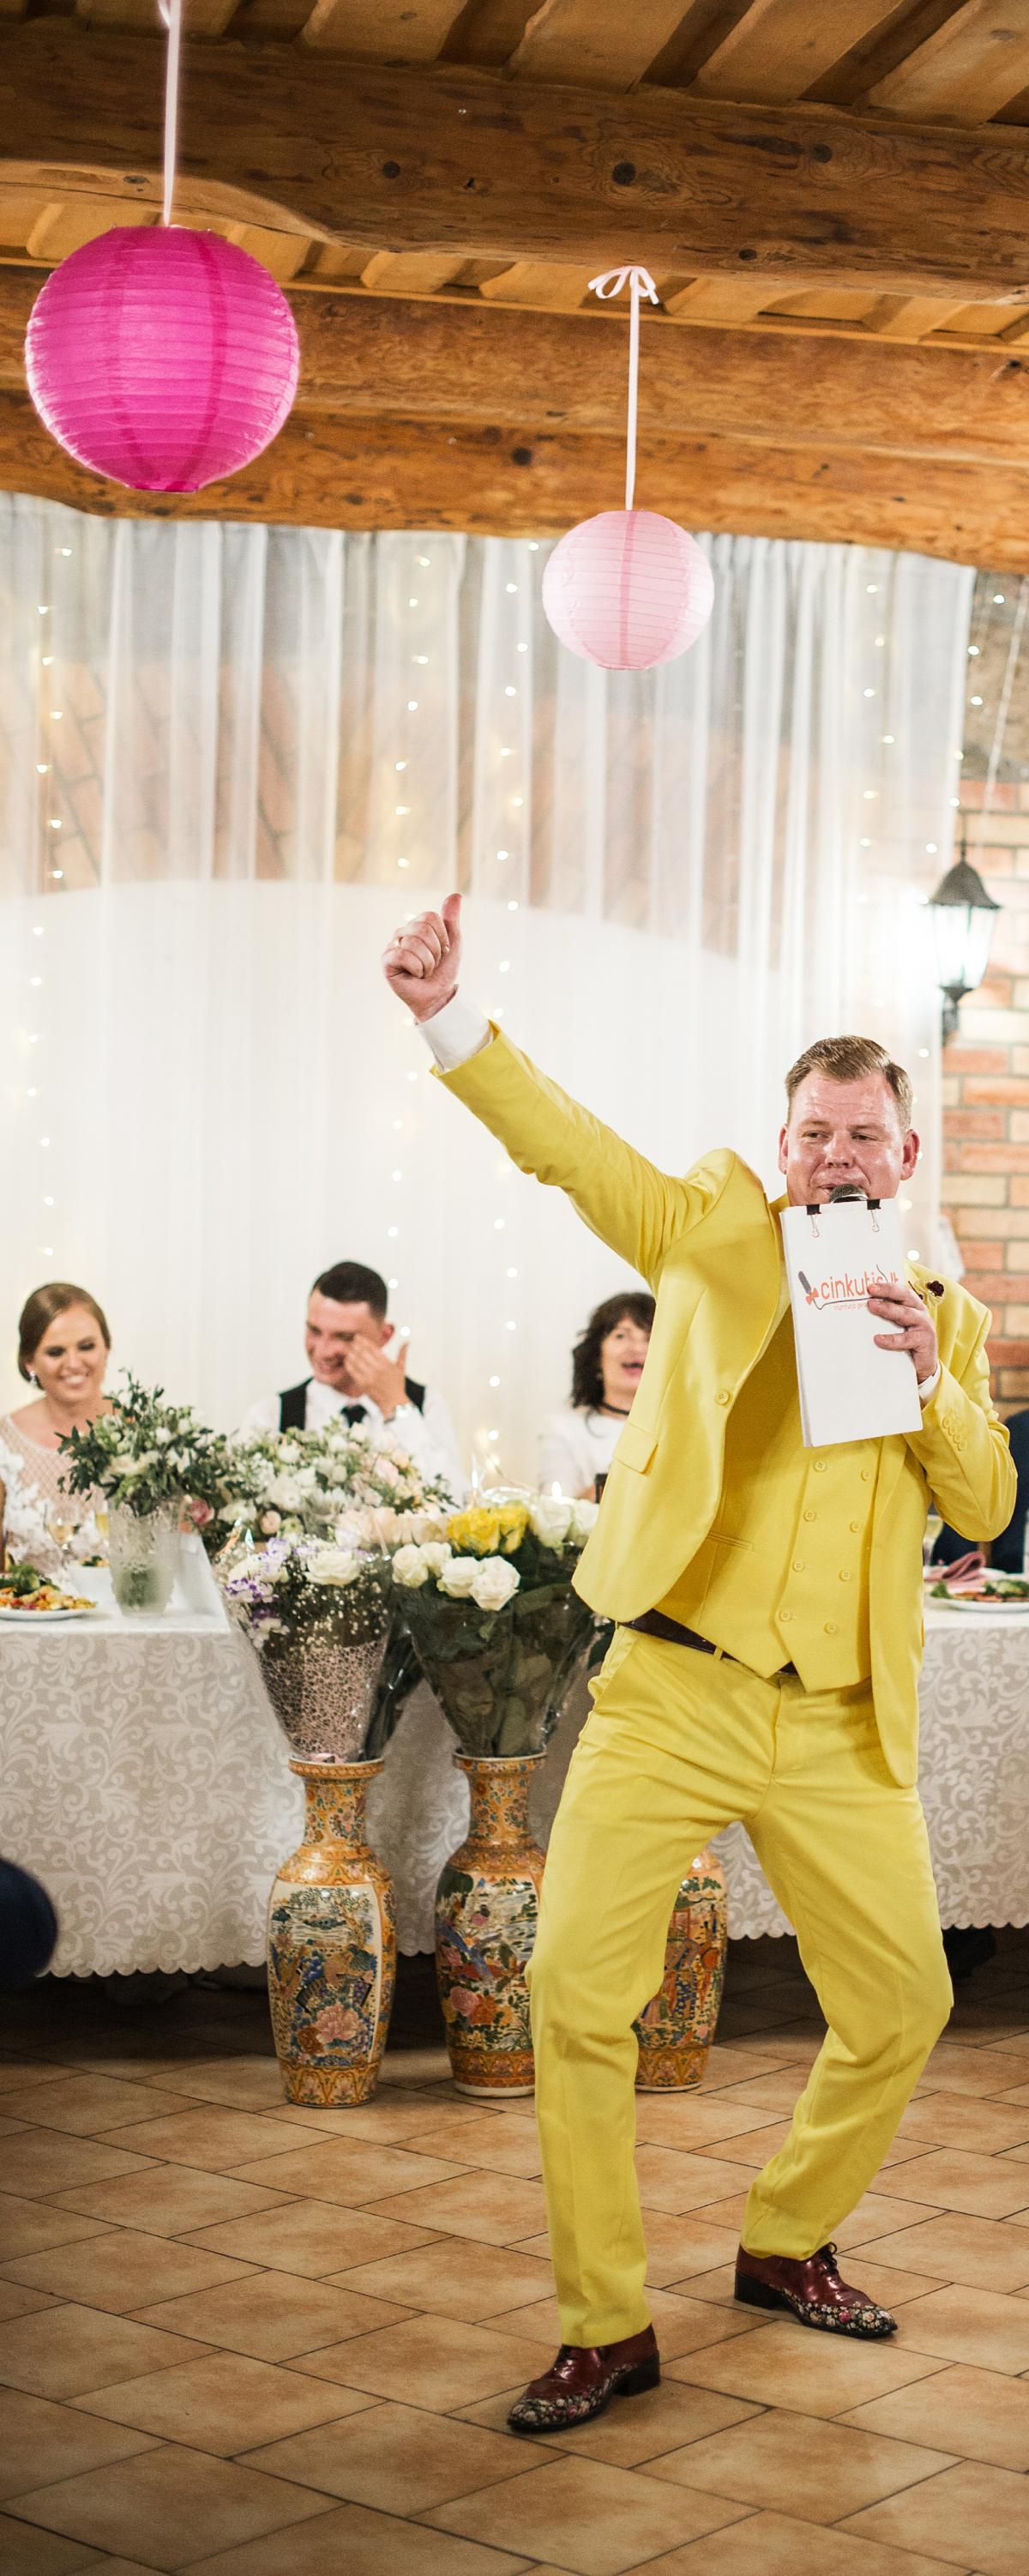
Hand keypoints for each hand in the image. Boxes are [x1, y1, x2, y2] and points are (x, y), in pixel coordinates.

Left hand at [345, 1335, 409, 1421]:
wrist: (393, 1402)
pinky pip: (353, 1372)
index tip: (358, 1337)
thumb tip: (407, 1342)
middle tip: (352, 1342)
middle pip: (363, 1353)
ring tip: (348, 1350)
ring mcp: (369, 1377)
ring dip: (351, 1354)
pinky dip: (349, 1365)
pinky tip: (347, 1361)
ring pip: (357, 1361)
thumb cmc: (397, 1385)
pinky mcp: (363, 1384)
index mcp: (387, 1364)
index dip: (364, 1341)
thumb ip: (402, 1354)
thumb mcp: (401, 1369)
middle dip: (356, 1346)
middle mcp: (378, 1369)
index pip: (373, 1348)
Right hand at [382, 892, 462, 1022]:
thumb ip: (451, 919)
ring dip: (427, 963)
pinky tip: (414, 975)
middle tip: (433, 964)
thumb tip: (455, 895)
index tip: (443, 952)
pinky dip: (416, 969)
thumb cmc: (443, 971)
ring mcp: (393, 946)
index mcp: (417, 925)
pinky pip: (403, 955)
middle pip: (423, 929)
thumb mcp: (453, 942)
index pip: (430, 917)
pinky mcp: (386, 961)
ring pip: (414, 943)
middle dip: (435, 951)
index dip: (442, 937)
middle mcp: (403, 933)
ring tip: (424, 971)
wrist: (437, 996)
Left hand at [868, 1280, 937, 1383]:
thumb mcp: (896, 1328)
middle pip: (905, 1297)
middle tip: (871, 1290)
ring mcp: (924, 1326)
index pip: (901, 1291)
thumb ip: (884, 1319)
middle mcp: (920, 1312)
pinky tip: (878, 1339)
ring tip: (872, 1306)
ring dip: (888, 1309)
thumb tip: (857, 1311)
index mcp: (913, 1306)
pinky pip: (907, 1339)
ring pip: (906, 1314)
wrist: (923, 1367)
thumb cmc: (906, 1344)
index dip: (887, 1286)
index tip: (870, 1285)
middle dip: (887, 1291)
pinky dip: (892, 1339)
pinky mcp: (925, 1341)